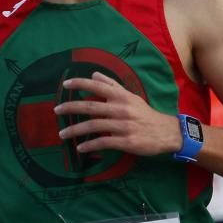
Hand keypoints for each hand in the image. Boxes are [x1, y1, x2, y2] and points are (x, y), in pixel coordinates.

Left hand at [54, 71, 181, 156]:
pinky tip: (79, 148)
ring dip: (75, 130)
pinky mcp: (125, 141)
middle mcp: (121, 109)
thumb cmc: (145, 114)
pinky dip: (89, 145)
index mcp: (121, 96)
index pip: (97, 86)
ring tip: (63, 134)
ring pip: (94, 126)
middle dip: (71, 107)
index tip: (65, 84)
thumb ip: (112, 85)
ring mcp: (123, 126)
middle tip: (56, 110)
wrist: (165, 132)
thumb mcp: (130, 96)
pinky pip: (103, 142)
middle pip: (91, 107)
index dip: (80, 83)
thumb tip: (94, 74)